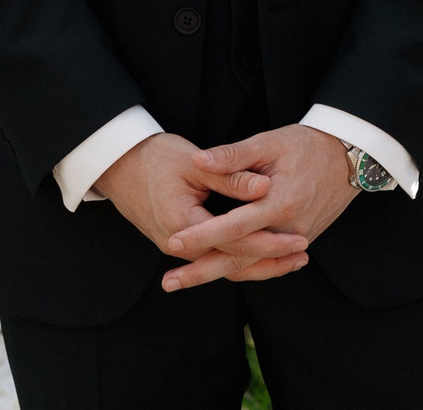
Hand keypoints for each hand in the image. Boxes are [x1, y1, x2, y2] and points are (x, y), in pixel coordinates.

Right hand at [92, 133, 286, 263]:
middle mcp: (179, 244)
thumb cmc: (156, 158)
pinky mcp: (181, 242)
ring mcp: (178, 246)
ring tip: (293, 259)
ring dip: (258, 263)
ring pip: (224, 264)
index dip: (269, 241)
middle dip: (270, 260)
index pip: (235, 241)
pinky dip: (241, 257)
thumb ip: (231, 175)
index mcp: (183, 224)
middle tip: (304, 254)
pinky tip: (265, 253)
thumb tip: (265, 186)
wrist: (119, 165)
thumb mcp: (195, 162)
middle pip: (232, 262)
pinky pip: (216, 257)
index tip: (298, 237)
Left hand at [157, 125, 359, 291]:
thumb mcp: (270, 142)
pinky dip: (244, 267)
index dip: (202, 236)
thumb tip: (200, 161)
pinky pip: (268, 260)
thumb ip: (234, 155)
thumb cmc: (308, 144)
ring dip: (219, 274)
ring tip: (186, 279)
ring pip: (253, 264)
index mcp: (280, 202)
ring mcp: (299, 237)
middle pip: (240, 258)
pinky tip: (222, 270)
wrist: (350, 155)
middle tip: (169, 282)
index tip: (173, 241)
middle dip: (202, 272)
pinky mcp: (303, 238)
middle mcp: (290, 227)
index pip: (233, 227)